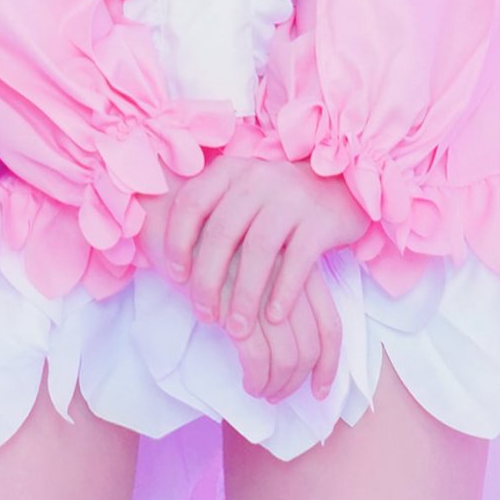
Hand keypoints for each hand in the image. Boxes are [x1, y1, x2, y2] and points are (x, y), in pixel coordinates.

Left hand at [156, 157, 363, 404]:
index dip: (178, 242)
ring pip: (260, 250)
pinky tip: (273, 316)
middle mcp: (259, 178)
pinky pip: (299, 260)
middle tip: (204, 315)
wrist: (339, 184)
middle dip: (208, 280)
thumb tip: (159, 247)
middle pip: (223, 232)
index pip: (192, 204)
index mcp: (231, 171)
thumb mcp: (239, 192)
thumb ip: (209, 211)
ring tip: (237, 328)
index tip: (175, 276)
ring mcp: (292, 198)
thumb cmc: (277, 200)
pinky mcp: (321, 220)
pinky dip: (283, 291)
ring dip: (245, 294)